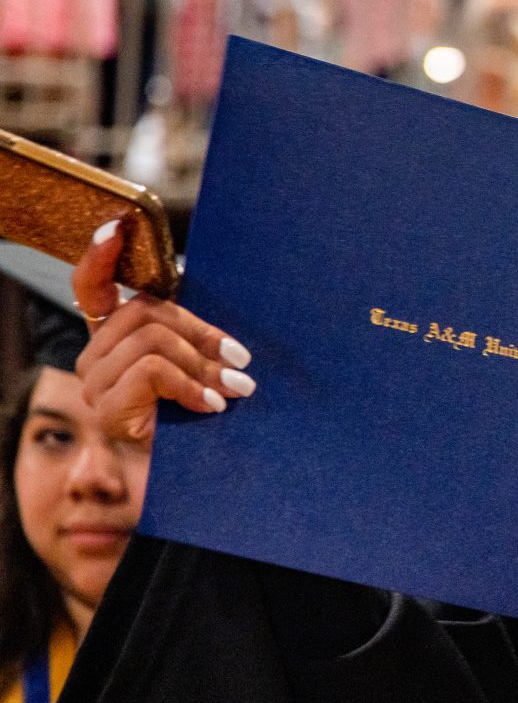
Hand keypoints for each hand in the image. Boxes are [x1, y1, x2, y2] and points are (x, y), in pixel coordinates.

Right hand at [71, 219, 255, 441]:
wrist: (199, 474)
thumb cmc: (205, 413)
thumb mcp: (205, 363)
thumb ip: (198, 334)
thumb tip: (218, 308)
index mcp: (116, 338)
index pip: (91, 289)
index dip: (100, 258)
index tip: (116, 228)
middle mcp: (96, 356)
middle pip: (145, 310)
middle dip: (201, 332)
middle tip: (240, 361)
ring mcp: (96, 382)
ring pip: (152, 338)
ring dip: (202, 362)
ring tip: (231, 389)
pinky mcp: (106, 406)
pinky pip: (152, 369)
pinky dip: (191, 384)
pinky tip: (211, 405)